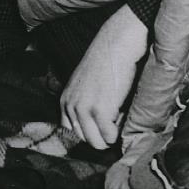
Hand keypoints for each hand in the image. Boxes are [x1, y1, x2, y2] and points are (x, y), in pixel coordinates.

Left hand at [60, 4, 148, 148]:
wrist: (116, 45)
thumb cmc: (106, 64)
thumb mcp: (85, 86)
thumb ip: (84, 105)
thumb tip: (97, 130)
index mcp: (64, 101)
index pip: (73, 132)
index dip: (91, 132)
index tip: (103, 126)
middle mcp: (70, 107)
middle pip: (85, 139)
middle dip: (102, 134)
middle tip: (115, 119)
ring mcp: (83, 109)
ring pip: (96, 142)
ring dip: (111, 135)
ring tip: (119, 117)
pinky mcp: (99, 110)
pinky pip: (109, 136)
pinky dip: (119, 131)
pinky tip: (123, 115)